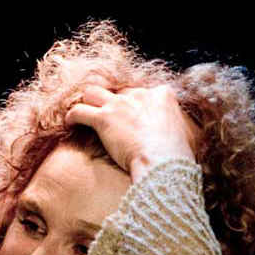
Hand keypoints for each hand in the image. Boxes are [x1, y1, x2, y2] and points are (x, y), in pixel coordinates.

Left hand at [65, 81, 199, 181]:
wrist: (163, 162)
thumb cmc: (176, 157)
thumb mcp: (183, 137)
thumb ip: (173, 131)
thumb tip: (175, 143)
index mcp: (163, 96)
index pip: (142, 93)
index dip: (135, 106)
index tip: (133, 119)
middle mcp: (140, 95)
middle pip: (118, 92)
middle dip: (113, 104)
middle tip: (109, 120)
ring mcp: (120, 105)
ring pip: (94, 92)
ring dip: (89, 102)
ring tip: (85, 114)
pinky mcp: (104, 118)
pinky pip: (80, 110)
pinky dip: (73, 116)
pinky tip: (70, 123)